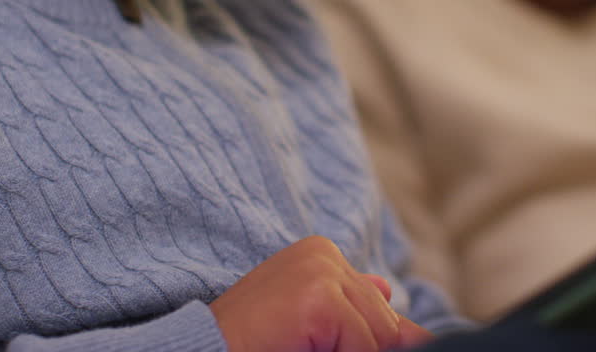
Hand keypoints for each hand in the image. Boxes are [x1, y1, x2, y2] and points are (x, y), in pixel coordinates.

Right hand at [209, 236, 434, 351]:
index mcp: (320, 254)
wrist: (207, 350)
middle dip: (356, 346)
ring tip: (300, 346)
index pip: (376, 305)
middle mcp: (323, 253)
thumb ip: (351, 305)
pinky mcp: (320, 298)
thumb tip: (389, 291)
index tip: (325, 341)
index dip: (364, 340)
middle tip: (305, 344)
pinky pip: (364, 344)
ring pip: (380, 334)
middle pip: (384, 319)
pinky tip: (301, 351)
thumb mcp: (309, 319)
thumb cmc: (252, 341)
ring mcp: (321, 272)